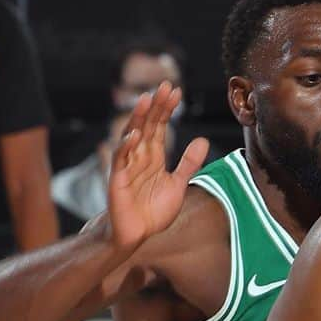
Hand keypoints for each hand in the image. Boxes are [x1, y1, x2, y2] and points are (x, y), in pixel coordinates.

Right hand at [108, 82, 209, 251]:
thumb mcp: (178, 185)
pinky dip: (126, 147)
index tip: (177, 92)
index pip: (160, 126)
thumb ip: (189, 163)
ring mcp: (127, 166)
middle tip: (165, 86)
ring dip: (138, 118)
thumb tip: (203, 140)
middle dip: (156, 106)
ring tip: (146, 100)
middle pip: (147, 125)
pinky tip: (134, 135)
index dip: (167, 109)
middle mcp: (140, 156)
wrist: (135, 234)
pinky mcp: (118, 179)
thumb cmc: (153, 211)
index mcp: (154, 156)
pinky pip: (121, 160)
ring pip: (132, 136)